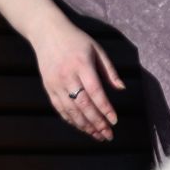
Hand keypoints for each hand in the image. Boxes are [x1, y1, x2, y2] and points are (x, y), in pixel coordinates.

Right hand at [31, 20, 123, 141]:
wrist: (47, 33)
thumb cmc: (77, 41)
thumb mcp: (98, 50)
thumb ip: (109, 71)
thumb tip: (122, 89)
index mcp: (82, 65)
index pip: (95, 92)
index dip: (105, 108)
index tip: (114, 121)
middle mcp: (67, 76)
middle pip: (83, 104)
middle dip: (96, 122)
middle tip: (108, 135)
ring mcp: (55, 83)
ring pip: (70, 110)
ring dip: (84, 125)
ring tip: (97, 135)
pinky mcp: (48, 87)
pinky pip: (59, 108)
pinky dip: (70, 119)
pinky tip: (81, 127)